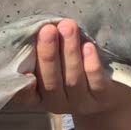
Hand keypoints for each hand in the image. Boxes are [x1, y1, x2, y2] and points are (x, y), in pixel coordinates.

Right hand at [13, 19, 130, 115]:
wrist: (106, 94)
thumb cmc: (70, 69)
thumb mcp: (53, 65)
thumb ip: (40, 53)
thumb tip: (36, 28)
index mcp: (39, 96)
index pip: (26, 94)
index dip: (23, 87)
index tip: (23, 70)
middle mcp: (58, 102)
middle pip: (51, 81)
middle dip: (48, 54)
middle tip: (47, 29)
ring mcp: (81, 102)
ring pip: (73, 79)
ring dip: (69, 51)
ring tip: (67, 27)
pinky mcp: (103, 97)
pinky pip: (96, 82)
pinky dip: (91, 64)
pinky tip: (88, 46)